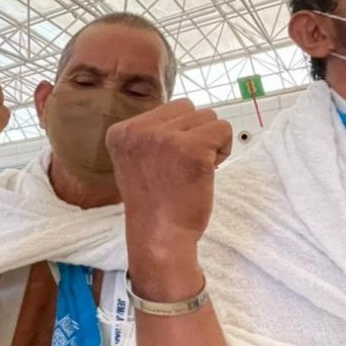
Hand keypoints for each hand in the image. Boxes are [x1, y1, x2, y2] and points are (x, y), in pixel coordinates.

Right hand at [106, 100, 230, 297]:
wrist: (159, 237)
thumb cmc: (154, 204)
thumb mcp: (136, 161)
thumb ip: (151, 136)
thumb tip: (187, 115)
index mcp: (121, 132)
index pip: (167, 109)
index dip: (177, 134)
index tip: (168, 164)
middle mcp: (140, 130)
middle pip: (188, 108)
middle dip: (195, 134)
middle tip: (184, 166)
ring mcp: (165, 137)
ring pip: (208, 116)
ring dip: (210, 141)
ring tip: (195, 169)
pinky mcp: (192, 148)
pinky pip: (223, 130)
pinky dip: (224, 149)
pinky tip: (209, 170)